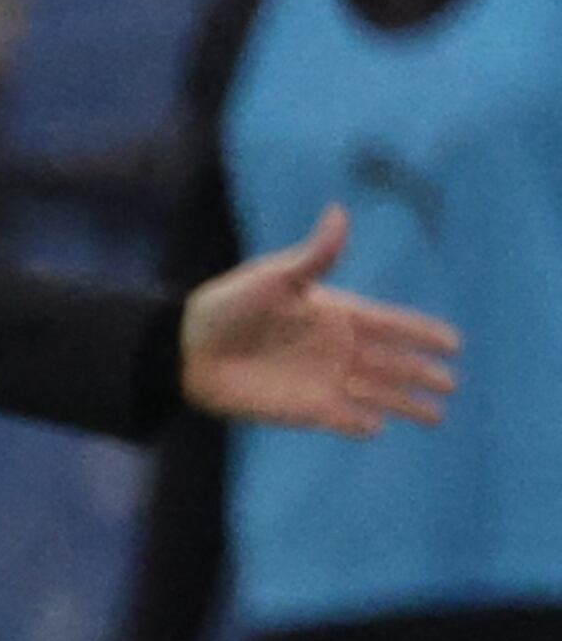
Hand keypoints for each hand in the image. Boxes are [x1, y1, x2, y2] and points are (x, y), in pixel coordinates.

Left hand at [182, 205, 456, 438]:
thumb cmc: (226, 308)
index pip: (391, 324)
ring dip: (404, 403)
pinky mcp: (303, 408)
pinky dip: (359, 424)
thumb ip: (314, 256)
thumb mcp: (273, 278)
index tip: (455, 343)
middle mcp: (337, 349)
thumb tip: (339, 212)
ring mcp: (323, 380)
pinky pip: (341, 418)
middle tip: (452, 382)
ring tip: (437, 417)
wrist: (184, 350)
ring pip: (376, 393)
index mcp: (337, 313)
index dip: (422, 333)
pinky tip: (376, 428)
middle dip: (422, 372)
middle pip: (392, 362)